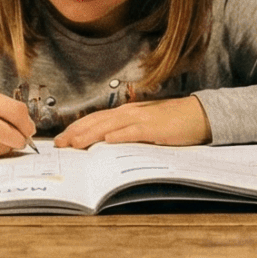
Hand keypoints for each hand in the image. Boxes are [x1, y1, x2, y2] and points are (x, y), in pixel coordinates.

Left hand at [54, 96, 212, 148]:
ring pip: (109, 126)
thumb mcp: (144, 127)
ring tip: (74, 144)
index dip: (75, 129)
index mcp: (125, 113)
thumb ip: (126, 133)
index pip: (94, 120)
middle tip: (59, 144)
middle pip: (96, 122)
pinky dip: (120, 135)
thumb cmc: (171, 123)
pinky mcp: (153, 127)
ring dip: (90, 135)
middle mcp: (128, 113)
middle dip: (75, 133)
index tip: (60, 139)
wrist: (197, 115)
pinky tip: (108, 141)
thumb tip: (105, 145)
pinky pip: (133, 132)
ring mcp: (140, 119)